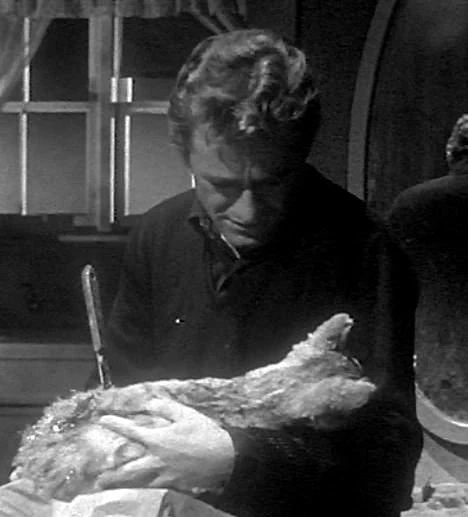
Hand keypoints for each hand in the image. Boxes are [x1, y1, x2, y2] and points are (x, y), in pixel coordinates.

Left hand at [95, 398, 234, 495]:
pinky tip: (138, 488)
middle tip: (99, 480)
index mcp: (158, 440)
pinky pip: (151, 488)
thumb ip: (166, 408)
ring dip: (122, 485)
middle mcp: (156, 460)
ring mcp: (163, 476)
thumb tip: (150, 403)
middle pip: (128, 469)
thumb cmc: (205, 435)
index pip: (131, 431)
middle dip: (112, 475)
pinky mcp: (172, 486)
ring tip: (109, 488)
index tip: (103, 420)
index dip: (116, 424)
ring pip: (137, 483)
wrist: (225, 461)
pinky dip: (141, 488)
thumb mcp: (187, 415)